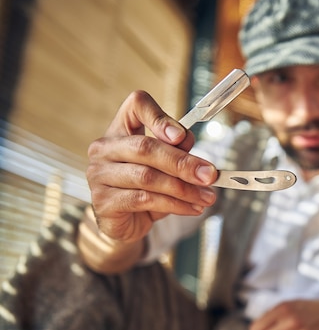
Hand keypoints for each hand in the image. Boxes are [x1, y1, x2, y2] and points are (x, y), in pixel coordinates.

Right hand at [87, 91, 217, 241]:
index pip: (136, 105)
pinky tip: (192, 208)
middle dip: (183, 162)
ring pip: (147, 177)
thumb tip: (193, 147)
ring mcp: (99, 175)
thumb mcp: (165, 168)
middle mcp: (104, 148)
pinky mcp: (103, 201)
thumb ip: (178, 152)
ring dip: (184, 188)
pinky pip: (144, 200)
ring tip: (207, 197)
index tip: (182, 136)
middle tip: (210, 175)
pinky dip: (174, 205)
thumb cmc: (146, 189)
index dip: (159, 117)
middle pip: (145, 147)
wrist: (126, 224)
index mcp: (120, 130)